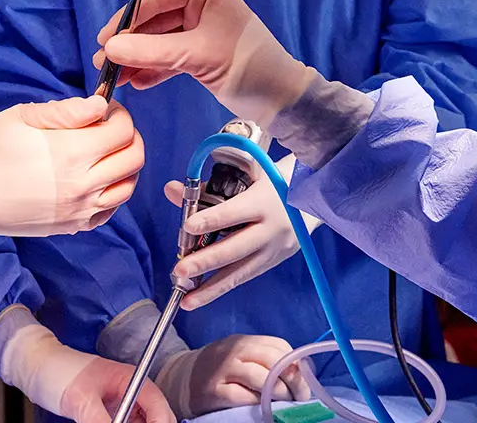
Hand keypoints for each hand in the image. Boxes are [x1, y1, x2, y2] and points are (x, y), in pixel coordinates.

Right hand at [0, 97, 143, 235]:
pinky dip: (112, 193)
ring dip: (124, 166)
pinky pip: (109, 211)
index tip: (107, 108)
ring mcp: (79, 211)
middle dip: (130, 137)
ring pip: (127, 187)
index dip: (120, 114)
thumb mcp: (23, 116)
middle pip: (134, 159)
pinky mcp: (70, 226)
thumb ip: (67, 111)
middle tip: (109, 128)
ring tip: (103, 154)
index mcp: (73, 153)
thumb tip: (100, 106)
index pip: (123, 132)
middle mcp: (83, 186)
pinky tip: (95, 180)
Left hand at [0, 311, 174, 422]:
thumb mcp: (81, 401)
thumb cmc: (57, 371)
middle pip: (154, 415)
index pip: (156, 402)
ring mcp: (120, 402)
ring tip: (112, 422)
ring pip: (141, 421)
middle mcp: (129, 390)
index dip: (160, 421)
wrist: (36, 367)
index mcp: (129, 377)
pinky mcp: (109, 412)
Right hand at [94, 0, 315, 127]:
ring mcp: (198, 28)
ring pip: (157, 42)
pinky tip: (137, 83)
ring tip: (114, 79)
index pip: (154, 0)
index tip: (103, 41)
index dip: (126, 20)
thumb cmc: (247, 66)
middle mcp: (198, 3)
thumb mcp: (197, 56)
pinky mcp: (199, 52)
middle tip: (103, 64)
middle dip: (129, 44)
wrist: (282, 100)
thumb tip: (109, 48)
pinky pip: (168, 57)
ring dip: (136, 59)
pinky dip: (153, 69)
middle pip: (152, 21)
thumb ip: (152, 52)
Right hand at [155, 334, 311, 417]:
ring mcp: (222, 370)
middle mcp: (233, 350)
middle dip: (293, 381)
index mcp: (243, 341)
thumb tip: (300, 371)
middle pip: (273, 360)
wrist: (183, 381)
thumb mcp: (242, 358)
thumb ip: (266, 360)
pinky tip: (261, 408)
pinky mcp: (214, 391)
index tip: (303, 382)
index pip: (279, 346)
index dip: (296, 365)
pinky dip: (258, 404)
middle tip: (298, 397)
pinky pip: (244, 398)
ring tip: (282, 403)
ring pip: (262, 379)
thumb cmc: (220, 372)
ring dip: (279, 394)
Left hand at [166, 155, 316, 310]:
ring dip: (211, 288)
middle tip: (180, 270)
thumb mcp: (242, 176)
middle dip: (206, 261)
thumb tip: (171, 189)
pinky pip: (244, 277)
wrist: (306, 198)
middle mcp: (271, 228)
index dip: (211, 220)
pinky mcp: (272, 263)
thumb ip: (206, 187)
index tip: (187, 227)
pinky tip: (200, 297)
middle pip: (236, 248)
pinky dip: (221, 288)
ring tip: (187, 300)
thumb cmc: (266, 182)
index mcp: (263, 201)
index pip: (234, 212)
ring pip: (240, 272)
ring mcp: (274, 249)